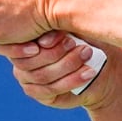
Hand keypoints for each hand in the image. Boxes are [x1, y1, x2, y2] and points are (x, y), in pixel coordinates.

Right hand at [0, 32, 115, 108]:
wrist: (100, 64)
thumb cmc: (85, 38)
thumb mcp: (74, 27)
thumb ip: (59, 27)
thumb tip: (46, 37)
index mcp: (24, 37)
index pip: (21, 41)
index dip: (44, 39)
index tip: (63, 35)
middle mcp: (21, 58)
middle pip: (30, 61)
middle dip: (57, 52)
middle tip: (79, 44)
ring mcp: (28, 78)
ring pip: (42, 75)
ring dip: (67, 65)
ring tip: (87, 54)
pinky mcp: (40, 93)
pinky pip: (51, 89)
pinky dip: (71, 80)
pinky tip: (88, 73)